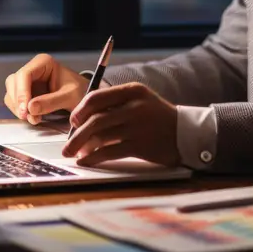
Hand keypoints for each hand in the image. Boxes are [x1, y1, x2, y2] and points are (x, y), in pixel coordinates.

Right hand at [4, 55, 87, 125]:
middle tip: (27, 116)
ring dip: (18, 108)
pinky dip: (20, 111)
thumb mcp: (70, 96)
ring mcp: (28, 81)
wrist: (83, 97)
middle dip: (19, 101)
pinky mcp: (26, 93)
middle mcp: (33, 69)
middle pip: (14, 83)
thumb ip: (51, 102)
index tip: (25, 109)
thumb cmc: (80, 91)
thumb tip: (30, 108)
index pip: (25, 74)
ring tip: (34, 119)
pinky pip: (15, 102)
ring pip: (12, 93)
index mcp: (43, 63)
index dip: (22, 92)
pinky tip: (32, 117)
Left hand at [62, 82, 179, 166]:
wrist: (185, 132)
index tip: (73, 121)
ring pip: (100, 136)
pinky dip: (94, 158)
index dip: (80, 110)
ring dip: (82, 146)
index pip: (97, 97)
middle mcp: (134, 106)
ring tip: (75, 153)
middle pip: (95, 119)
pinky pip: (109, 152)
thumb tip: (83, 117)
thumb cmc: (157, 116)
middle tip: (67, 144)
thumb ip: (115, 103)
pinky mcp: (139, 146)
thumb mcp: (140, 100)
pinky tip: (87, 161)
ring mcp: (137, 126)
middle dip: (76, 133)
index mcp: (132, 91)